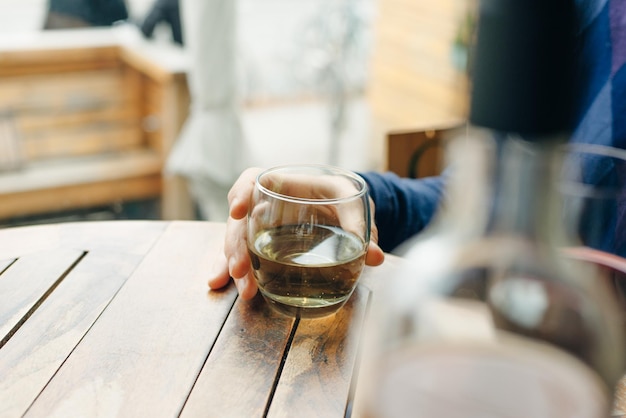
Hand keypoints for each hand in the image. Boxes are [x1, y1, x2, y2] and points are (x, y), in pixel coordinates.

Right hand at [208, 167, 385, 299]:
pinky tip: (219, 286)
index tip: (238, 210)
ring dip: (234, 265)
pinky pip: (243, 256)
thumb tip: (376, 256)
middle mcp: (266, 205)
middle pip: (239, 220)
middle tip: (241, 271)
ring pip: (238, 242)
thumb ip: (362, 226)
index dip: (241, 191)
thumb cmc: (345, 197)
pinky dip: (232, 271)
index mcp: (285, 184)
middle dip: (236, 246)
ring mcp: (262, 227)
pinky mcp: (263, 246)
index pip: (254, 179)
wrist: (344, 209)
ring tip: (245, 291)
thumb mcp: (355, 203)